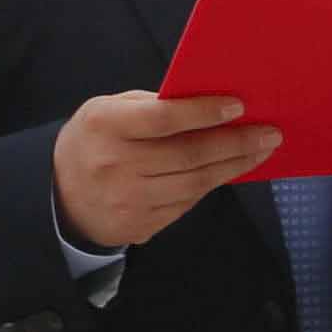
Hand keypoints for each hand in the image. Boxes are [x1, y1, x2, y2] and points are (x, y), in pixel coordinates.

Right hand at [54, 93, 279, 251]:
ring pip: (195, 184)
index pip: (163, 119)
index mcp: (106, 126)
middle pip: (188, 155)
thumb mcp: (108, 110)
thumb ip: (150, 105)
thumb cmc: (94, 141)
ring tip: (261, 150)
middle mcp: (116, 166)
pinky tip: (231, 170)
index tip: (238, 106)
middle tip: (270, 133)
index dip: (203, 113)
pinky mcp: (140, 226)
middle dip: (235, 143)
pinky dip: (213, 184)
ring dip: (234, 166)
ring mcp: (129, 201)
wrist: (62, 198)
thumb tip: (207, 106)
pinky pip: (187, 203)